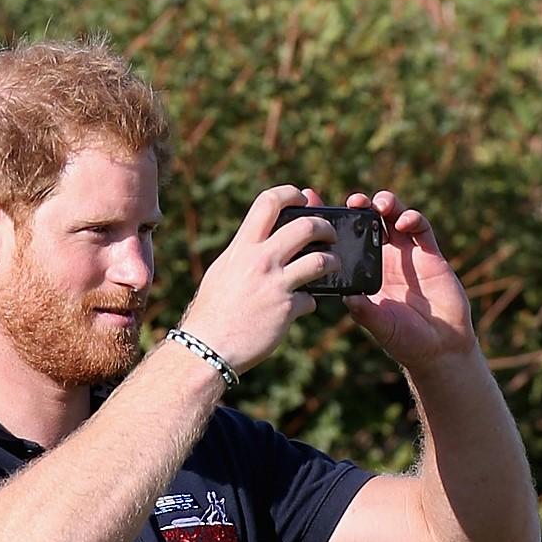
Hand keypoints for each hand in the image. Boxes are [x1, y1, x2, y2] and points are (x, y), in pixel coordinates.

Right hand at [177, 185, 336, 374]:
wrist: (208, 347)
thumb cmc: (211, 310)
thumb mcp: (222, 271)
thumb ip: (243, 253)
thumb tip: (261, 242)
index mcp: (242, 247)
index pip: (268, 202)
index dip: (290, 194)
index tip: (302, 198)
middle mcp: (260, 260)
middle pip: (306, 226)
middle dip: (325, 227)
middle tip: (329, 234)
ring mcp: (276, 285)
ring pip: (321, 261)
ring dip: (333, 262)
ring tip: (333, 266)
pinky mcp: (287, 310)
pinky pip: (313, 300)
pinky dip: (311, 302)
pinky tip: (303, 306)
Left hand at [318, 188, 475, 370]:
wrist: (440, 348)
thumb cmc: (405, 339)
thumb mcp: (381, 326)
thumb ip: (365, 312)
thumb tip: (347, 297)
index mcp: (365, 272)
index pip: (345, 240)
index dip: (331, 220)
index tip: (317, 204)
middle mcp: (383, 258)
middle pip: (369, 221)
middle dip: (360, 206)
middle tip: (353, 202)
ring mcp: (407, 254)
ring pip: (394, 217)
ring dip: (386, 204)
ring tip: (379, 205)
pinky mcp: (430, 255)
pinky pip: (421, 229)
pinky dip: (412, 219)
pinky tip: (403, 222)